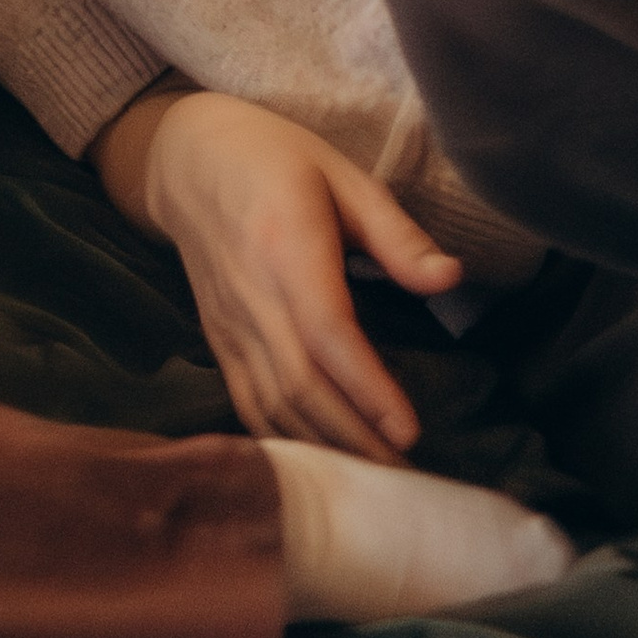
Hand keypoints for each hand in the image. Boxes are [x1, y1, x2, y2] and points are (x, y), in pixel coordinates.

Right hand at [110, 88, 460, 462]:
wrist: (185, 158)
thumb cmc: (275, 158)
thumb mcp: (343, 175)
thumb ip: (396, 234)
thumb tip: (452, 278)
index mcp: (285, 243)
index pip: (326, 331)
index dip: (367, 387)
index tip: (410, 430)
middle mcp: (251, 292)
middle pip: (300, 383)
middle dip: (355, 438)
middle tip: (407, 477)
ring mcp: (227, 322)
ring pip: (273, 403)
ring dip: (324, 448)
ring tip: (375, 480)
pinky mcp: (217, 339)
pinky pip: (248, 401)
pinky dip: (284, 439)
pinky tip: (320, 461)